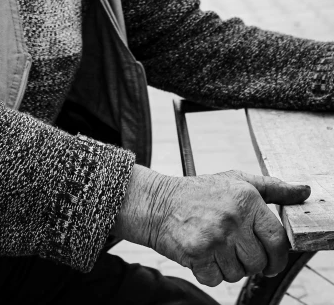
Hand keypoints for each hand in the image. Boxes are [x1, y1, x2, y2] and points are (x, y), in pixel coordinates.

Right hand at [116, 167, 309, 286]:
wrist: (157, 203)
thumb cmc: (200, 193)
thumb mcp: (237, 180)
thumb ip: (273, 187)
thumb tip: (304, 190)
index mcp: (246, 198)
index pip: (278, 239)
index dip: (278, 255)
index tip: (271, 259)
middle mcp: (233, 217)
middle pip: (259, 261)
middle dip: (249, 260)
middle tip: (233, 247)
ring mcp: (215, 236)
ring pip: (239, 273)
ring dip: (228, 266)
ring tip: (214, 245)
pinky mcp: (197, 253)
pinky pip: (217, 279)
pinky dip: (210, 272)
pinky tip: (202, 252)